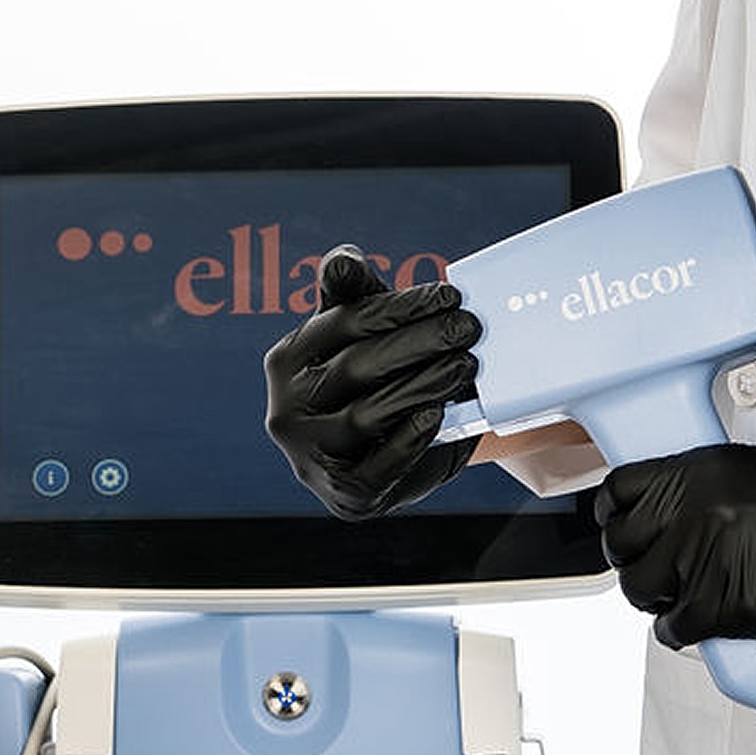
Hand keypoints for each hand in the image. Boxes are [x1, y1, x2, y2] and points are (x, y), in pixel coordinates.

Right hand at [263, 245, 480, 519]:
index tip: (449, 296)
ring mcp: (308, 454)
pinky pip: (376, 465)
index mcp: (287, 360)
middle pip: (358, 366)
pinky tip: (437, 414)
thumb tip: (343, 260)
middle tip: (468, 328)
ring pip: (369, 414)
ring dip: (424, 385)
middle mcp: (286, 408)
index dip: (399, 307)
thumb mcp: (360, 337)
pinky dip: (408, 439)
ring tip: (466, 365)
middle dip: (420, 343)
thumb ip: (353, 295)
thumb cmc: (372, 384)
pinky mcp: (340, 494)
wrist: (382, 462)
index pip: (344, 322)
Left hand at [593, 443, 755, 647]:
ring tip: (682, 596)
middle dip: (634, 562)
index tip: (622, 530)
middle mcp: (691, 513)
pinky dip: (683, 632)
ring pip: (641, 590)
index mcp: (694, 473)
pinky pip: (674, 628)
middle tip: (655, 570)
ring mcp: (702, 559)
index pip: (617, 493)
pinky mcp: (721, 605)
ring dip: (656, 598)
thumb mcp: (748, 472)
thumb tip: (664, 518)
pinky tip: (701, 623)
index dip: (615, 517)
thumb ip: (698, 493)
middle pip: (621, 547)